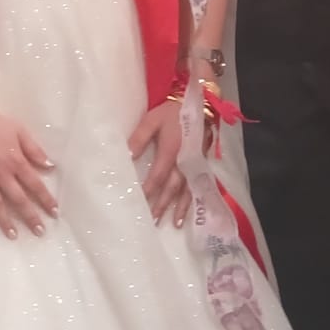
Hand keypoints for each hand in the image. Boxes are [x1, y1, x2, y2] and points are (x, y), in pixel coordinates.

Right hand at [0, 108, 56, 237]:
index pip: (34, 185)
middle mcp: (0, 173)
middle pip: (18, 199)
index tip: (54, 213)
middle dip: (30, 216)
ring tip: (13, 235)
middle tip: (39, 232)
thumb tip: (50, 166)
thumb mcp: (19, 131)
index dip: (45, 199)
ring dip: (5, 220)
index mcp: (15, 162)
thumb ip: (34, 150)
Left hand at [127, 101, 191, 226]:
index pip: (158, 175)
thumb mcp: (151, 120)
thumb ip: (139, 138)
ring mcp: (195, 165)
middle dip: (162, 204)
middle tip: (152, 220)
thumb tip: (128, 156)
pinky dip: (193, 200)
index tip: (139, 201)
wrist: (198, 105)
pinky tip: (189, 211)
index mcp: (172, 151)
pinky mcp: (201, 165)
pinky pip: (197, 187)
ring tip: (173, 224)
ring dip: (179, 208)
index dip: (149, 189)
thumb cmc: (171, 112)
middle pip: (172, 188)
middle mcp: (185, 162)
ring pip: (186, 190)